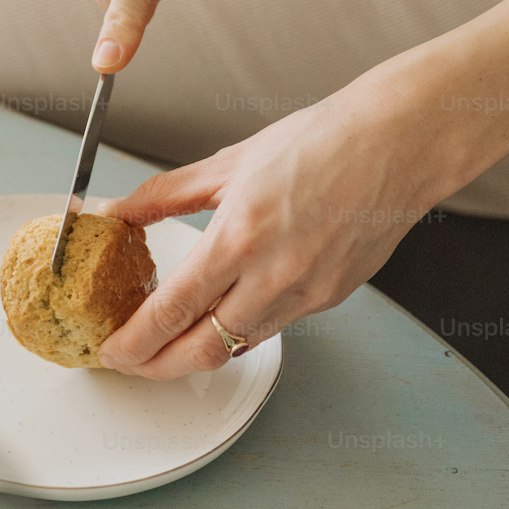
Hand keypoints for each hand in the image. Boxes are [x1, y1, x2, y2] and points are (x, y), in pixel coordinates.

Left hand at [97, 85, 443, 379]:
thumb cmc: (323, 141)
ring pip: (237, 346)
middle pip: (199, 351)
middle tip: (129, 361)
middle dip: (155, 367)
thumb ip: (166, 194)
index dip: (132, 342)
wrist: (399, 143)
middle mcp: (273, 276)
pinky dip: (238, 331)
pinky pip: (272, 328)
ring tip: (165, 344)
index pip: (170, 312)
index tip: (110, 349)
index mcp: (239, 237)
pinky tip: (220, 318)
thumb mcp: (230, 161)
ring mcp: (306, 294)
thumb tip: (119, 211)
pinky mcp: (330, 299)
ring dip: (195, 354)